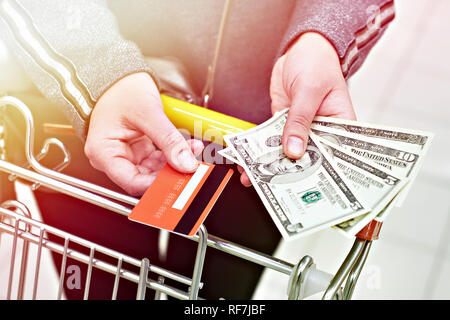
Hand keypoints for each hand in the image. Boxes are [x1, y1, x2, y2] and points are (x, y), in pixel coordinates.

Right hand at [85, 72, 203, 195]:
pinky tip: (187, 147)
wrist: (119, 75)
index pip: (132, 182)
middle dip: (170, 173)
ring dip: (175, 163)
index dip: (157, 184)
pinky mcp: (138, 150)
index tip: (179, 179)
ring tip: (192, 151)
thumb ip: (168, 140)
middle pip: (145, 178)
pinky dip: (173, 155)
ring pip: (154, 171)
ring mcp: (126, 154)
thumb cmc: (120, 89)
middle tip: (190, 167)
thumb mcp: (148, 114)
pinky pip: (158, 160)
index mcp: (103, 152)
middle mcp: (112, 157)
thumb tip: (185, 162)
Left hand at [240, 32, 355, 186]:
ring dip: (268, 164)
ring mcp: (300, 128)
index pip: (333, 156)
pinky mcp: (284, 123)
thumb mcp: (308, 91)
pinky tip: (247, 160)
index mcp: (339, 126)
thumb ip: (299, 120)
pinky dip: (258, 149)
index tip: (304, 189)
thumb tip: (293, 150)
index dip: (319, 175)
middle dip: (287, 173)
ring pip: (285, 152)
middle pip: (305, 158)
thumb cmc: (317, 63)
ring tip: (252, 178)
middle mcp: (320, 132)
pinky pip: (271, 140)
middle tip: (271, 188)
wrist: (301, 49)